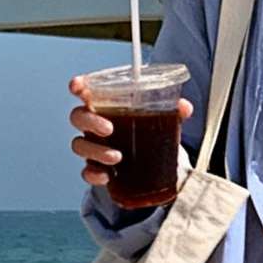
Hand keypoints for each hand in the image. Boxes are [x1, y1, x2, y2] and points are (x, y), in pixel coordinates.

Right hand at [69, 76, 192, 188]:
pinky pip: (87, 171)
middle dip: (90, 121)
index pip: (86, 91)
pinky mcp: (97, 168)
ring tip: (118, 157)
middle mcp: (94, 124)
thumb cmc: (148, 130)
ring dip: (96, 150)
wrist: (152, 162)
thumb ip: (173, 110)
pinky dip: (94, 174)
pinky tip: (107, 176)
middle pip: (78, 117)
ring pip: (79, 145)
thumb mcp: (162, 117)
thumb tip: (184, 108)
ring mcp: (93, 146)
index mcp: (106, 104)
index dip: (79, 86)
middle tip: (109, 128)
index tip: (78, 86)